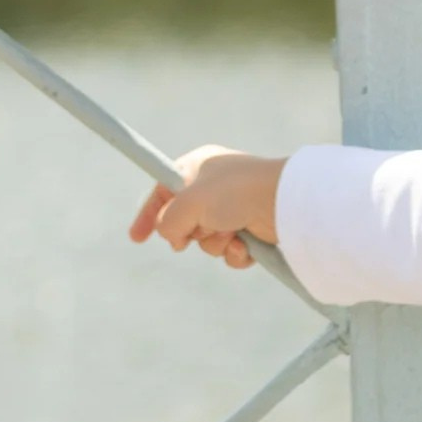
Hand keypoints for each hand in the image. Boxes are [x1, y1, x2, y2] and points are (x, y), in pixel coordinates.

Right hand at [129, 145, 283, 268]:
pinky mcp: (252, 232)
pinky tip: (246, 246)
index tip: (137, 238)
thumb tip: (173, 238)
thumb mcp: (190, 202)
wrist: (284, 203)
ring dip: (216, 243)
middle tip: (201, 230)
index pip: (163, 193)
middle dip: (192, 233)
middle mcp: (214, 189)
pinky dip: (236, 253)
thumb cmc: (236, 192)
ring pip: (208, 241)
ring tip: (231, 233)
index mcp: (197, 168)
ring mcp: (234, 211)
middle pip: (185, 223)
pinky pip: (231, 251)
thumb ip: (170, 221)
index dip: (149, 215)